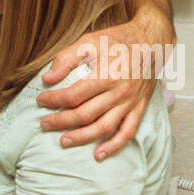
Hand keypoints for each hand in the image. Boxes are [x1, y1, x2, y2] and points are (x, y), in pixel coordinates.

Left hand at [37, 23, 162, 159]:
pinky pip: (127, 132)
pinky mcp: (139, 108)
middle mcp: (120, 91)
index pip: (74, 95)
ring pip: (104, 127)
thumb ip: (66, 58)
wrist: (152, 40)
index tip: (41, 100)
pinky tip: (98, 154)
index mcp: (107, 74)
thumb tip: (47, 78)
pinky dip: (113, 146)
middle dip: (61, 121)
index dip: (54, 100)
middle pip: (86, 114)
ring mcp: (131, 102)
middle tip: (45, 124)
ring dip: (82, 137)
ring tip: (63, 141)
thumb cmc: (119, 39)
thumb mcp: (90, 41)